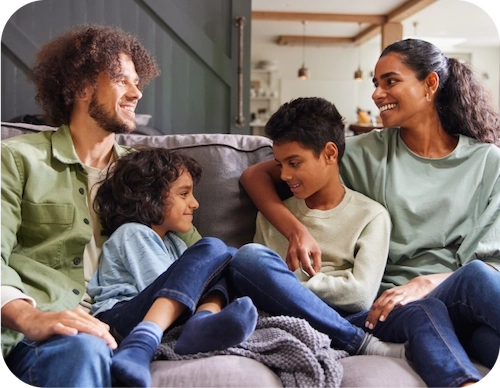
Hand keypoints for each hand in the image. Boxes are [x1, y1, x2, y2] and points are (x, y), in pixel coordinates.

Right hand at [1, 300, 116, 348]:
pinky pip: (60, 327)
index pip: (95, 324)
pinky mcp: (51, 325)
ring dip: (89, 330)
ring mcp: (62, 319)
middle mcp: (72, 315)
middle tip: (111, 342)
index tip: (113, 343)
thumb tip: (105, 328)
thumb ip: (88, 324)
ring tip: (100, 335)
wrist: (33, 320)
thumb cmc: (55, 324)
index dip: (105, 333)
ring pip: (78, 324)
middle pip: (89, 324)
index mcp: (79, 314)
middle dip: (101, 333)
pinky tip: (73, 333)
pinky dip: (67, 329)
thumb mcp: (73, 323)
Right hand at [285, 225, 321, 276]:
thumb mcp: (316, 250)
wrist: (296, 234)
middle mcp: (293, 254)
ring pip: (291, 270)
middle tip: (309, 279)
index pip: (306, 266)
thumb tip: (316, 273)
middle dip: (303, 275)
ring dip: (297, 275)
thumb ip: (317, 262)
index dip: (311, 273)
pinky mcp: (286, 258)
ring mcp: (288, 256)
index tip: (314, 277)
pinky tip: (298, 274)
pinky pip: (289, 268)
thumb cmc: (308, 241)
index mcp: (302, 250)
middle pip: (296, 269)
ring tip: (304, 277)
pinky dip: (293, 272)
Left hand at [365, 276, 432, 329]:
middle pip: (380, 305)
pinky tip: (400, 306)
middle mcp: (391, 294)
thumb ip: (385, 304)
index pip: (375, 306)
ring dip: (385, 312)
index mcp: (386, 295)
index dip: (370, 315)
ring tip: (381, 320)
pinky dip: (402, 303)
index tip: (366, 324)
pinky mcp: (409, 296)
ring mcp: (399, 295)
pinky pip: (404, 300)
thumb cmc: (404, 293)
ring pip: (390, 303)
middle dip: (374, 316)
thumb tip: (376, 315)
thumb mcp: (392, 298)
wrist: (418, 285)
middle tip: (371, 326)